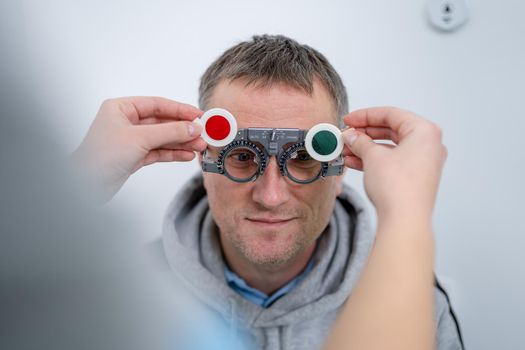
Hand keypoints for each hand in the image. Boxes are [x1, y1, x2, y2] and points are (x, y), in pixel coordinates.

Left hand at [72, 96, 205, 201]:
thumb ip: (170, 131)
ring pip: (162, 138)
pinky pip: (158, 151)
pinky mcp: (134, 157)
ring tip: (200, 146)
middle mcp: (126, 122)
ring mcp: (131, 140)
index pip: (157, 104)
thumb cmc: (101, 157)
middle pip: (162, 122)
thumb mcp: (140, 138)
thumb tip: (194, 126)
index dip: (180, 109)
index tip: (199, 115)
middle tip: (203, 133)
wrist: (85, 185)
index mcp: (121, 108)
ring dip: (181, 142)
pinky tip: (187, 155)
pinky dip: (173, 153)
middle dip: (183, 128)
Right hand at [341, 107, 446, 221]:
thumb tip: (351, 136)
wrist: (405, 220)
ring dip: (366, 148)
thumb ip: (360, 141)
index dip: (365, 116)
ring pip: (390, 147)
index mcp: (424, 131)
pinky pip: (392, 161)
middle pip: (391, 130)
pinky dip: (374, 160)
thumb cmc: (398, 187)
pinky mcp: (415, 177)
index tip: (348, 119)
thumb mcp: (373, 157)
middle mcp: (428, 145)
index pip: (391, 114)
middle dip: (364, 133)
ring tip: (345, 150)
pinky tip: (353, 162)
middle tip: (346, 135)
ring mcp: (423, 162)